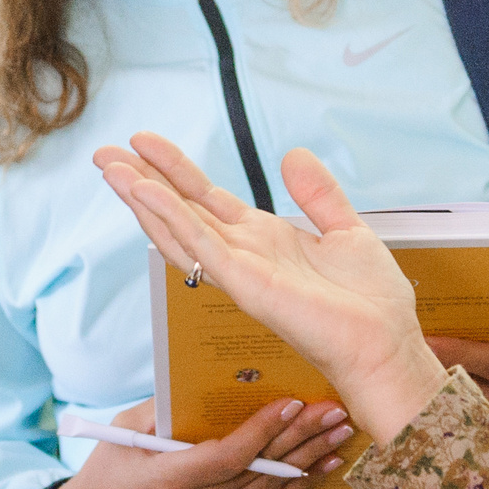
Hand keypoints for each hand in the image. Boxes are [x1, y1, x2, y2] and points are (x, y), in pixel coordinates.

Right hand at [48, 396, 350, 488]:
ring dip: (310, 458)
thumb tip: (204, 380)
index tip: (291, 402)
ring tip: (340, 431)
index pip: (229, 455)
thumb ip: (161, 409)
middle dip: (302, 437)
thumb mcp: (123, 432)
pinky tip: (322, 464)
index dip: (263, 430)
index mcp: (171, 480)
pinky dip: (297, 484)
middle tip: (335, 410)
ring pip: (273, 487)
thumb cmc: (108, 473)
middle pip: (261, 469)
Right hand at [95, 134, 446, 443]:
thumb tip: (292, 154)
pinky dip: (170, 217)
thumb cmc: (371, 304)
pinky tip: (146, 192)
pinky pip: (200, 246)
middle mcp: (242, 255)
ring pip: (178, 227)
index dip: (173, 171)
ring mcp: (239, 271)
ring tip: (109, 166)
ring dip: (142, 197)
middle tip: (102, 153)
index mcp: (262, 241)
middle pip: (180, 210)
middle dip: (141, 181)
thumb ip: (318, 194)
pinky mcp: (245, 285)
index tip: (143, 143)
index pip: (205, 200)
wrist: (387, 345)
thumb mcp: (346, 230)